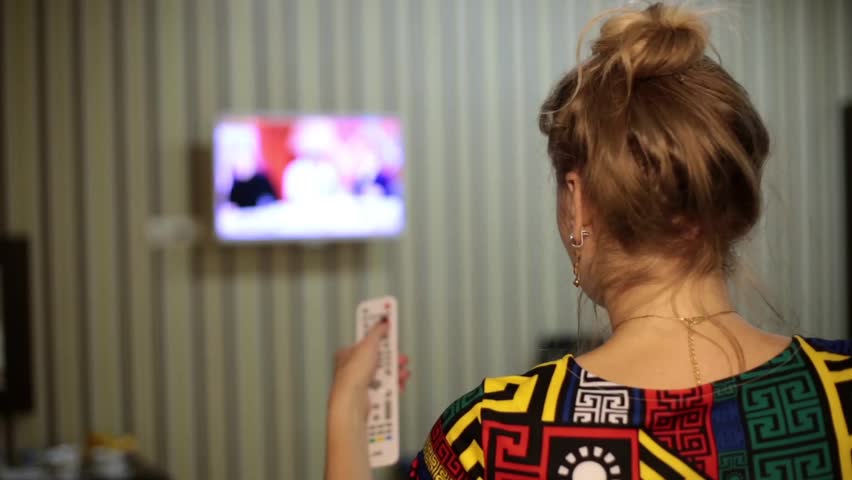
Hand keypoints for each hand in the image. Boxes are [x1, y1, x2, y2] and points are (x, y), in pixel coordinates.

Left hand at [325, 321, 410, 479]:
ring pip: (385, 375)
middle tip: (400, 357)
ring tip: (402, 373)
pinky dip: (394, 386)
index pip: (368, 341)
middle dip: (393, 358)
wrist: (352, 403)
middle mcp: (354, 369)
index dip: (381, 338)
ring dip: (396, 373)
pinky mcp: (370, 397)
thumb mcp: (368, 345)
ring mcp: (362, 384)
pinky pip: (386, 388)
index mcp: (348, 354)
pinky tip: (397, 385)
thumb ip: (377, 332)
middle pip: (380, 359)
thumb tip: (384, 321)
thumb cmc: (353, 375)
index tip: (391, 333)